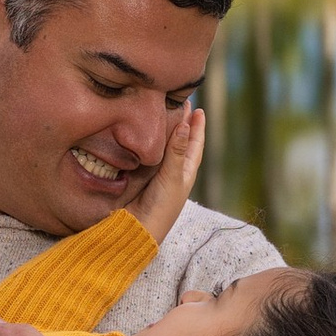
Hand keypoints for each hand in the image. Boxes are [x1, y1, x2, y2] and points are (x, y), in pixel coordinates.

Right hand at [129, 102, 205, 237]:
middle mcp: (174, 173)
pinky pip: (150, 157)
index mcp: (186, 173)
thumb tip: (186, 124)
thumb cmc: (160, 206)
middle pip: (180, 144)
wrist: (138, 229)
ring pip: (165, 150)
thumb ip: (176, 151)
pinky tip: (144, 138)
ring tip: (163, 116)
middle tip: (180, 106)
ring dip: (165, 134)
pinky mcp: (142, 179)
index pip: (195, 145)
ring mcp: (158, 177)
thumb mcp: (172, 177)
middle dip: (182, 126)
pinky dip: (150, 145)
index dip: (197, 128)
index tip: (198, 110)